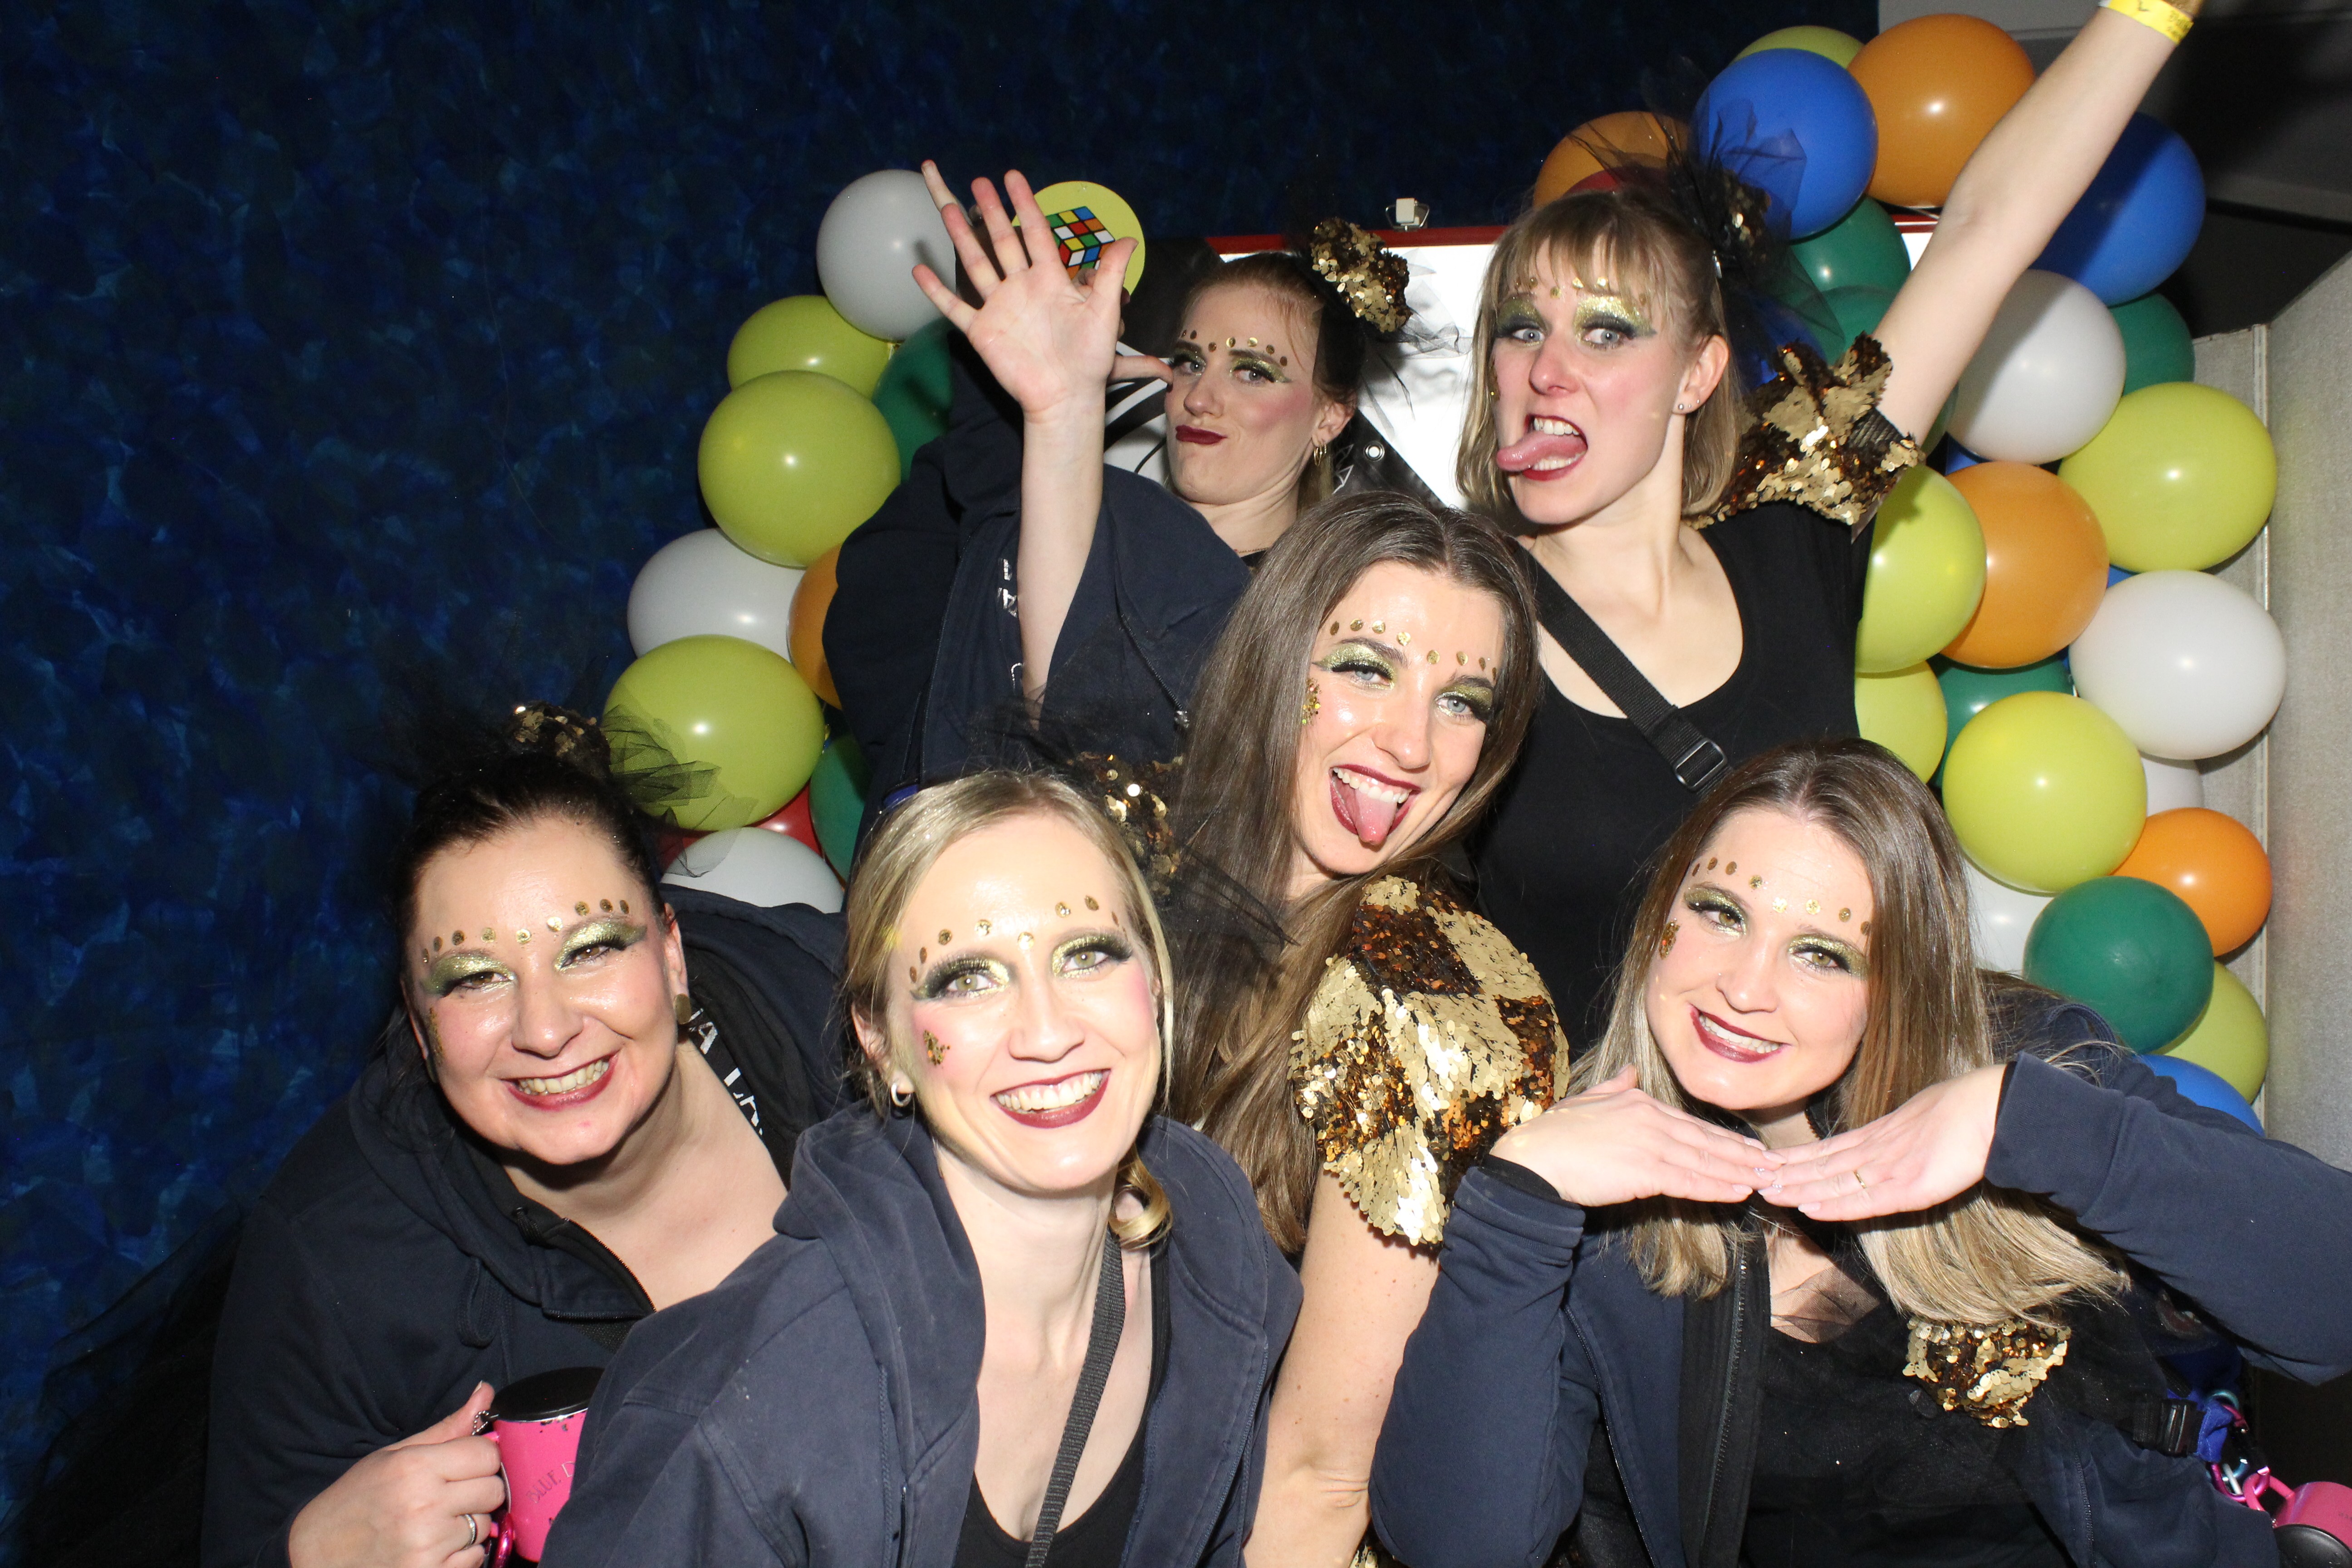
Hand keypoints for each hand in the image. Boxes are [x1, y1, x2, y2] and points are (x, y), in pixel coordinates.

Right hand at [288, 1383, 507, 1567]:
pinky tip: (434, 1547)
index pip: (486, 1455)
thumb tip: (486, 1391)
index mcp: (414, 1468)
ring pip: (484, 1526)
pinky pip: (474, 1559)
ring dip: (468, 1523)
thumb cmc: (355, 1500)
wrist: (314, 1554)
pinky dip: (461, 1554)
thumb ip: (446, 1428)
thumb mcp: (394, 1455)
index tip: (465, 1465)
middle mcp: (423, 1506)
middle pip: (493, 1490)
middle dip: (478, 1490)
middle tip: (450, 1495)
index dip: (481, 1459)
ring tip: (434, 1523)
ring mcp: (426, 1545)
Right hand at [910, 163, 1161, 425]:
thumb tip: (1130, 239)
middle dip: (990, 211)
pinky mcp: (982, 331)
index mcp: (1049, 280)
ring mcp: (999, 308)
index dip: (1025, 204)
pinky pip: (954, 307)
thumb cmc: (1089, 359)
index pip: (1035, 233)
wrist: (1066, 396)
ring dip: (961, 237)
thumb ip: (1110, 274)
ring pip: (976, 264)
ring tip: (947, 208)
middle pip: (1002, 242)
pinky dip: (936, 291)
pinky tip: (919, 270)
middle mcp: (1021, 288)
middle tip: (978, 182)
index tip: (1012, 177)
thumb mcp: (1104, 312)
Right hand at [1488, 1067, 1779, 1210]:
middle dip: (1742, 1154)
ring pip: (1704, 1160)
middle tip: (1773, 1164)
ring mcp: (1649, 1143)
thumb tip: (1630, 1071)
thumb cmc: (1555, 1135)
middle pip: (1705, 1140)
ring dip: (1738, 1171)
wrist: (1534, 1159)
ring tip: (1765, 1180)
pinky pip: (1689, 1180)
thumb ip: (1614, 1087)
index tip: (1749, 1147)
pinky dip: (1717, 1185)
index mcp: (1637, 1101)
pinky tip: (1738, 1191)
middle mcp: (1649, 1118)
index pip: (1690, 1124)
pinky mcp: (1645, 1170)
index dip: (1723, 1138)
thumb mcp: (1587, 1100)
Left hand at [1764, 1063, 2005, 1220]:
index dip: (1795, 1158)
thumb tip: (1886, 1141)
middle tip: (1750, 1178)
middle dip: (1785, 1174)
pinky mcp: (1909, 1187)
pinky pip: (1864, 1200)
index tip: (1767, 1162)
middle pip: (1820, 1164)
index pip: (1826, 1149)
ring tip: (1767, 1193)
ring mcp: (1890, 1168)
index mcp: (1878, 1134)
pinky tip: (1810, 1209)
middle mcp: (1876, 1150)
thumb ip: (1895, 1136)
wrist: (1991, 1109)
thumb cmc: (1962, 1110)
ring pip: (1833, 1182)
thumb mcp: (1916, 1120)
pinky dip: (1835, 1206)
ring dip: (1798, 1190)